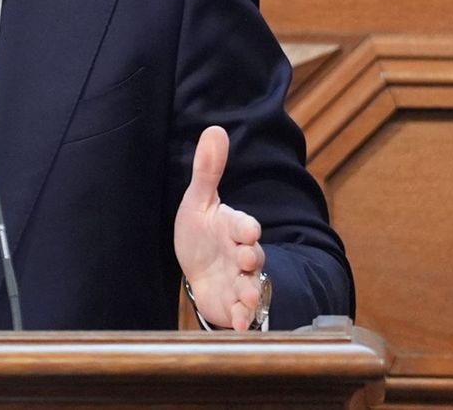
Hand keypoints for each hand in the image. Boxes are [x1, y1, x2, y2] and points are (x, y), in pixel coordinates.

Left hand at [173, 125, 266, 329]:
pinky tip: (238, 323)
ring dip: (252, 290)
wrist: (198, 270)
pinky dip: (242, 318)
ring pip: (253, 285)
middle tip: (246, 258)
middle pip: (254, 256)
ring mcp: (241, 280)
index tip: (247, 230)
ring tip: (248, 296)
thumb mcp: (198, 203)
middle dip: (251, 257)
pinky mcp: (234, 304)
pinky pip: (243, 313)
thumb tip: (214, 129)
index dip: (246, 228)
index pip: (244, 226)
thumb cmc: (200, 234)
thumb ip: (206, 170)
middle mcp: (242, 254)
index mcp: (233, 228)